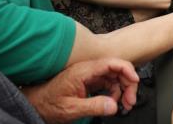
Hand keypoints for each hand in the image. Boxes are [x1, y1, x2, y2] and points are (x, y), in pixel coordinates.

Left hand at [23, 58, 138, 122]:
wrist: (37, 103)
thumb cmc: (49, 103)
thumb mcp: (71, 109)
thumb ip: (93, 106)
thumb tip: (113, 105)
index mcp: (83, 71)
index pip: (110, 63)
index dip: (126, 70)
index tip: (135, 81)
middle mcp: (88, 70)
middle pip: (116, 69)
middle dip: (127, 84)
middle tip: (130, 101)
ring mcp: (89, 75)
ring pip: (114, 76)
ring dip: (123, 89)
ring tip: (124, 104)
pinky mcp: (90, 81)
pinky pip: (108, 83)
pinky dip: (115, 92)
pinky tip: (113, 102)